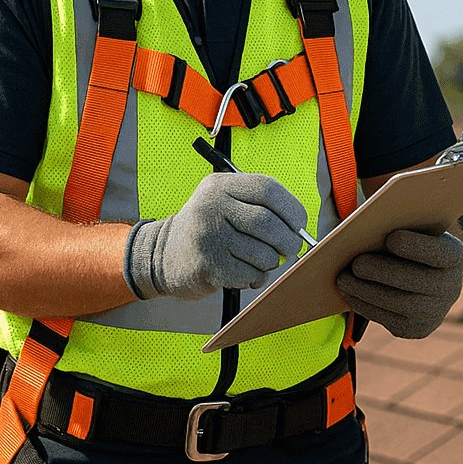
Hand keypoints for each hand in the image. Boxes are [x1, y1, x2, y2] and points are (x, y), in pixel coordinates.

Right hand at [124, 172, 306, 299]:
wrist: (161, 255)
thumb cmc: (207, 230)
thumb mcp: (224, 204)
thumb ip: (259, 208)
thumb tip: (301, 229)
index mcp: (219, 186)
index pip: (267, 189)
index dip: (292, 209)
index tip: (300, 224)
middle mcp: (211, 206)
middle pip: (268, 224)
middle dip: (288, 242)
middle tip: (290, 250)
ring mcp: (207, 236)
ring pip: (263, 254)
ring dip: (269, 263)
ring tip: (258, 262)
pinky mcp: (207, 265)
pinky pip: (249, 274)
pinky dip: (255, 277)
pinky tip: (243, 274)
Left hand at [336, 229, 462, 338]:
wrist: (423, 275)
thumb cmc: (409, 241)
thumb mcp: (411, 228)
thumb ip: (399, 223)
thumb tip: (368, 222)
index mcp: (454, 256)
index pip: (440, 253)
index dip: (417, 247)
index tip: (391, 238)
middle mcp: (451, 287)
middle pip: (418, 282)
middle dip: (383, 272)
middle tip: (356, 263)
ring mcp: (436, 312)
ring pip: (400, 305)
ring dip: (367, 292)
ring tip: (343, 278)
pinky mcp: (417, 329)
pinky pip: (389, 320)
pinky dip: (365, 305)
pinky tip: (348, 292)